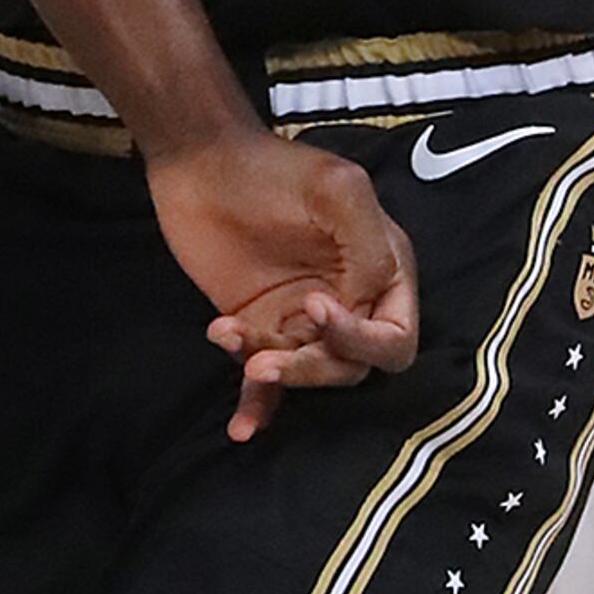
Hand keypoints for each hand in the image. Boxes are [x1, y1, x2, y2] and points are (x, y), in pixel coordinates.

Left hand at [150, 129, 420, 441]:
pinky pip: (265, 385)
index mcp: (383, 271)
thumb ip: (368, 247)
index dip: (362, 338)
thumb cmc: (273, 169)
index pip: (394, 336)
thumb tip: (367, 302)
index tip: (315, 307)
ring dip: (273, 374)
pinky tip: (240, 428)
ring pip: (306, 376)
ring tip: (232, 339)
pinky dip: (256, 407)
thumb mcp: (337, 190)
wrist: (199, 165)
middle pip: (351, 366)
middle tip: (266, 356)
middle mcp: (348, 302)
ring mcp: (301, 321)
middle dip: (312, 366)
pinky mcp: (258, 330)